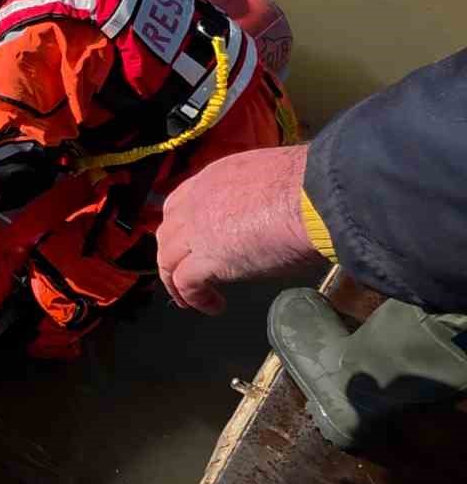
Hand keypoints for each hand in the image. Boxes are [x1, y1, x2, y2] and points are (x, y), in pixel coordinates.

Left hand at [156, 145, 325, 315]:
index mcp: (214, 177)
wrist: (316, 198)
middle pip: (168, 231)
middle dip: (171, 253)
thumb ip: (257, 198)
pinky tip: (213, 306)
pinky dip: (195, 298)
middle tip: (180, 271)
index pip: (181, 201)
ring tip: (188, 298)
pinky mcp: (207, 257)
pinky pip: (186, 282)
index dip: (181, 223)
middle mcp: (198, 201)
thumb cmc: (312, 187)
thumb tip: (270, 215)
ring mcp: (198, 229)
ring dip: (174, 280)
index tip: (188, 239)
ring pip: (168, 258)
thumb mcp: (273, 182)